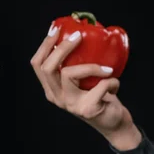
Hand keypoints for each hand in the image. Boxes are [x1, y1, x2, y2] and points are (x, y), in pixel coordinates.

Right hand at [30, 23, 135, 141]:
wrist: (114, 123)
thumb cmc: (101, 98)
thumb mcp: (84, 82)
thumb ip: (78, 66)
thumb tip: (82, 35)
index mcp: (52, 89)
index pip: (38, 64)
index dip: (44, 45)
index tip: (56, 29)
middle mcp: (56, 97)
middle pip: (48, 67)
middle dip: (62, 47)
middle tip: (79, 37)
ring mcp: (71, 104)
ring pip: (69, 73)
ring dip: (92, 66)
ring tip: (107, 68)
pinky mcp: (88, 109)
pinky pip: (100, 86)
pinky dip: (111, 81)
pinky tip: (115, 85)